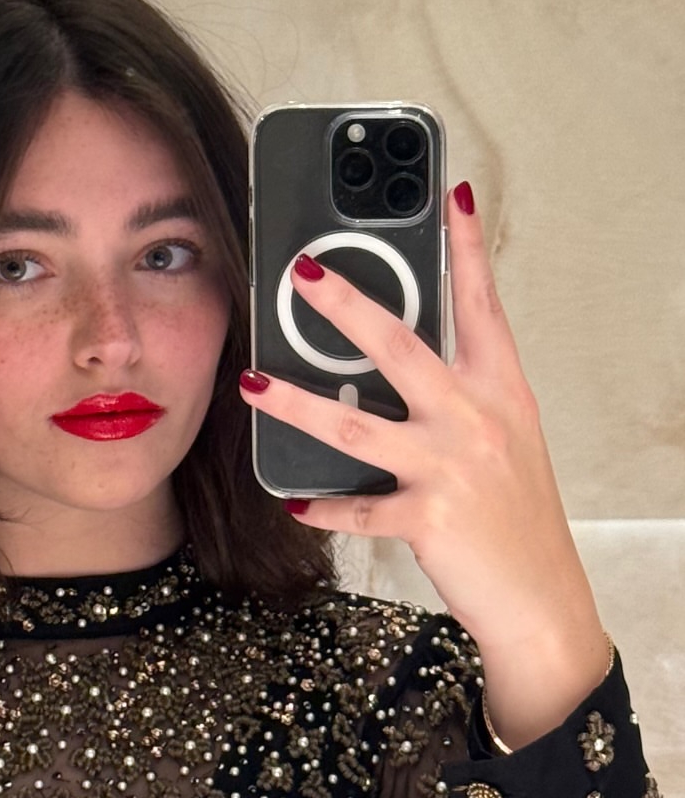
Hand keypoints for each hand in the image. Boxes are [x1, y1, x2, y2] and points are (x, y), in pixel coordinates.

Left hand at [239, 183, 610, 739]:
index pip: (481, 304)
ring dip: (297, 403)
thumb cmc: (518, 518)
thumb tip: (398, 354)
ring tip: (254, 383)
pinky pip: (358, 509)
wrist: (543, 601)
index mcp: (501, 391)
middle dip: (345, 305)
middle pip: (401, 347)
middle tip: (301, 273)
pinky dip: (322, 505)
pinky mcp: (428, 518)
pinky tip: (292, 498)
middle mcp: (476, 420)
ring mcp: (451, 468)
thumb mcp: (506, 438)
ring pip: (357, 425)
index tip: (448, 195)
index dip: (465, 247)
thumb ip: (461, 392)